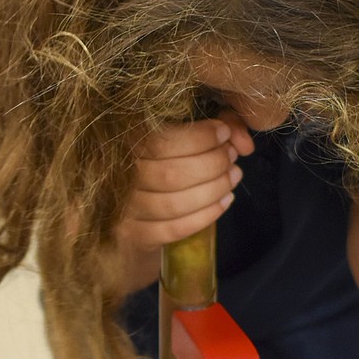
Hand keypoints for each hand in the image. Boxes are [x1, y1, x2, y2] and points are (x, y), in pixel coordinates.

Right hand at [114, 114, 252, 292]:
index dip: (199, 137)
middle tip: (232, 157)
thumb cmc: (164, 154)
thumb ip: (217, 124)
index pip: (160, 142)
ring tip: (233, 176)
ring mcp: (121, 210)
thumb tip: (242, 140)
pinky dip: (205, 216)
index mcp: (122, 142)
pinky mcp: (132, 235)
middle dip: (212, 164)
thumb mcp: (185, 128)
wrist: (132, 200)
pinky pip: (172, 230)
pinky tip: (225, 201)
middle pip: (170, 175)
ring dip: (213, 190)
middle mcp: (117, 177)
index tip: (224, 133)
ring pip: (173, 204)